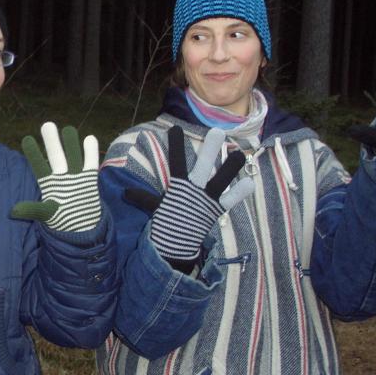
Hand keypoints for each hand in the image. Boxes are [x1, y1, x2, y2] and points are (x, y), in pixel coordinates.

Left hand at [11, 122, 100, 231]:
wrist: (81, 224)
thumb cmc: (60, 217)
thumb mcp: (46, 214)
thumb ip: (32, 210)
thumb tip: (12, 212)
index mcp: (48, 183)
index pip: (39, 165)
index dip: (34, 153)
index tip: (27, 139)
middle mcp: (61, 175)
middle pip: (56, 156)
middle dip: (52, 142)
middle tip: (47, 125)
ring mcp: (76, 175)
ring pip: (73, 155)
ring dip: (71, 143)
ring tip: (68, 129)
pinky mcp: (89, 178)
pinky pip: (90, 163)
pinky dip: (90, 152)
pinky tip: (89, 139)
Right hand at [125, 126, 252, 268]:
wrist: (174, 246)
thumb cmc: (164, 224)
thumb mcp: (154, 208)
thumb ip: (144, 198)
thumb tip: (126, 192)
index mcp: (178, 186)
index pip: (176, 160)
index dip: (175, 144)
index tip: (175, 128)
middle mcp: (194, 189)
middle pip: (204, 165)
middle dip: (210, 148)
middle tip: (218, 132)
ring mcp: (207, 198)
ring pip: (222, 179)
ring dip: (232, 167)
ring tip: (240, 154)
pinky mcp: (215, 209)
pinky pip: (230, 200)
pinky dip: (239, 193)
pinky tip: (250, 182)